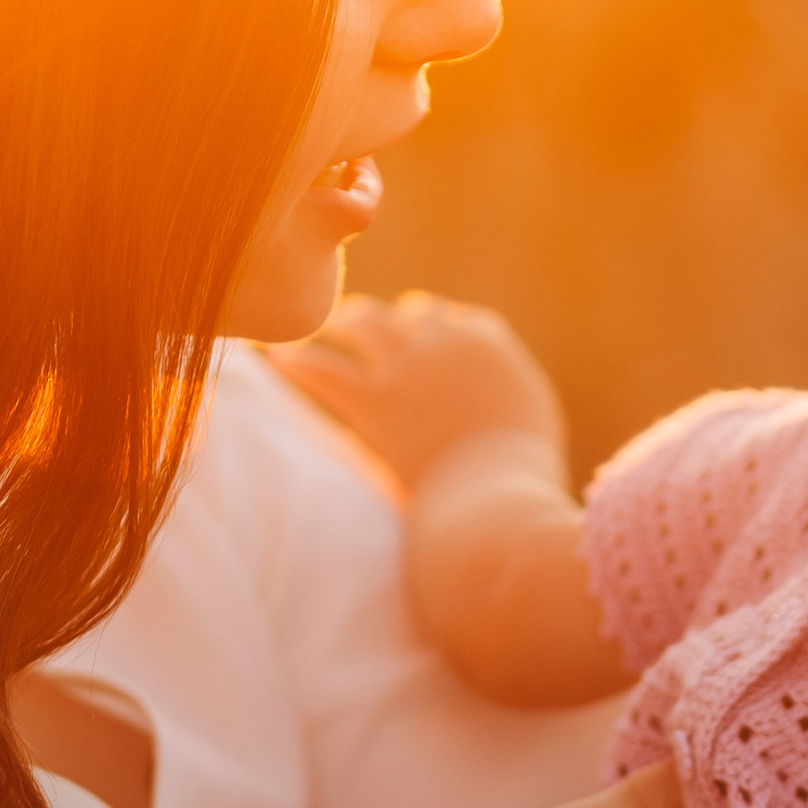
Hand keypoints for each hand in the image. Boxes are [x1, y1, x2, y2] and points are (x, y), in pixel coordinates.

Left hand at [267, 291, 567, 495]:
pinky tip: (275, 357)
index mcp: (487, 342)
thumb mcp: (531, 412)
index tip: (419, 331)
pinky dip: (296, 361)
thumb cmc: (521, 467)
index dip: (433, 325)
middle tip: (361, 323)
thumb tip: (489, 385)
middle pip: (407, 314)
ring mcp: (406, 366)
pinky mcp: (373, 399)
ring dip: (343, 322)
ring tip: (325, 327)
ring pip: (364, 323)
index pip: (453, 319)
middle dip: (387, 320)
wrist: (495, 492)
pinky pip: (322, 369)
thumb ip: (507, 383)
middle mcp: (444, 341)